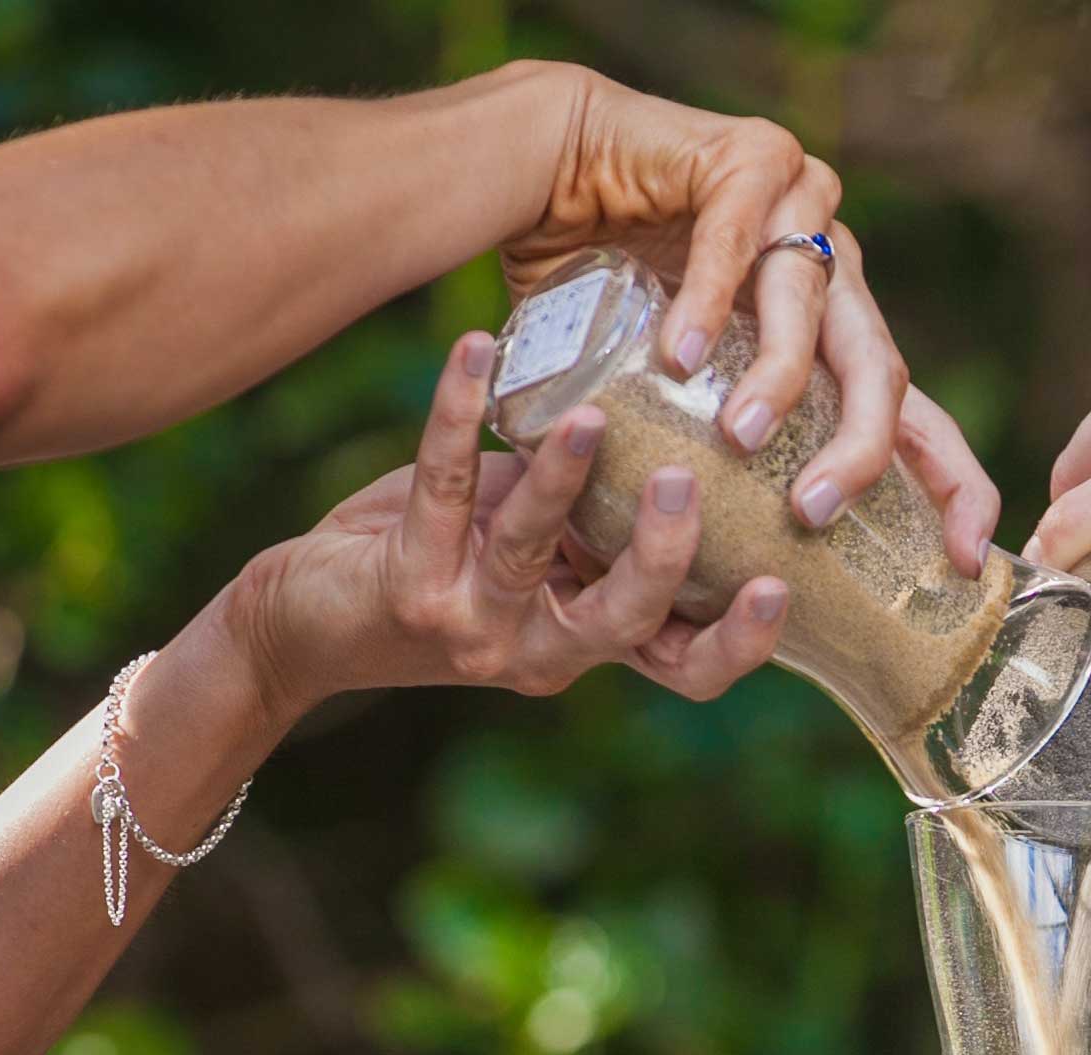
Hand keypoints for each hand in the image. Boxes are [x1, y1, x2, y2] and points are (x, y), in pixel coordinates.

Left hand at [231, 334, 790, 723]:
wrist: (310, 622)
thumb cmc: (441, 568)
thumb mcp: (537, 553)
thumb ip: (599, 519)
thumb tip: (678, 421)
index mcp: (590, 645)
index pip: (686, 668)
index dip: (738, 643)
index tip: (781, 587)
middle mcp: (541, 651)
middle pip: (625, 623)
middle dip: (662, 556)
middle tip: (685, 481)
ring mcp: (473, 624)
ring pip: (533, 551)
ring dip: (564, 477)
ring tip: (591, 414)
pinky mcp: (407, 585)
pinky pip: (444, 485)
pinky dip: (457, 411)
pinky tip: (473, 349)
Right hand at [501, 67, 997, 560]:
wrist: (549, 180)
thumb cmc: (610, 305)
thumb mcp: (683, 406)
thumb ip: (718, 469)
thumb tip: (714, 591)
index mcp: (842, 340)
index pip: (919, 420)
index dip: (955, 486)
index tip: (966, 556)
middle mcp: (839, 273)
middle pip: (881, 371)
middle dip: (860, 449)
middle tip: (814, 510)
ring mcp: (804, 206)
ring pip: (813, 306)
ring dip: (780, 378)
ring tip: (740, 438)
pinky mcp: (752, 158)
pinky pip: (736, 242)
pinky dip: (709, 302)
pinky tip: (681, 354)